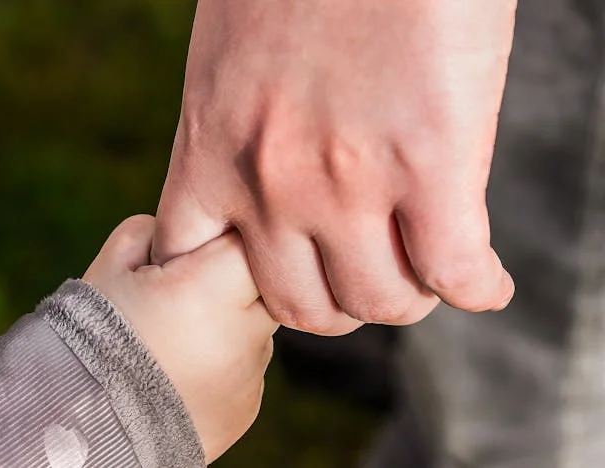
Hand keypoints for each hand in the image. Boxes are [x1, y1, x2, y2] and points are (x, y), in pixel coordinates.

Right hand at [83, 215, 276, 463]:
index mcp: (209, 290)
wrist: (83, 427)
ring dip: (229, 323)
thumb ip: (151, 233)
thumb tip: (180, 230)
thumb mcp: (109, 269)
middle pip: (263, 284)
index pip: (247, 241)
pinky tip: (182, 370)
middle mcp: (242, 333)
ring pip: (257, 327)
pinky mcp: (247, 406)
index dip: (221, 239)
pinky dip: (224, 361)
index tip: (194, 252)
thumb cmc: (90, 338)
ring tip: (176, 339)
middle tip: (186, 293)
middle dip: (232, 280)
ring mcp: (249, 374)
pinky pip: (247, 366)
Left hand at [153, 0, 516, 334]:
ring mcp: (347, 182)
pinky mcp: (430, 163)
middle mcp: (269, 183)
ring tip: (424, 272)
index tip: (271, 272)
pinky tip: (484, 280)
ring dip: (405, 297)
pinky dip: (476, 289)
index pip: (192, 267)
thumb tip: (270, 178)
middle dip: (335, 301)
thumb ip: (239, 131)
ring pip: (377, 302)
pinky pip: (454, 273)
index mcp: (210, 149)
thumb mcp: (228, 62)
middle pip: (298, 306)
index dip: (233, 288)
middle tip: (365, 273)